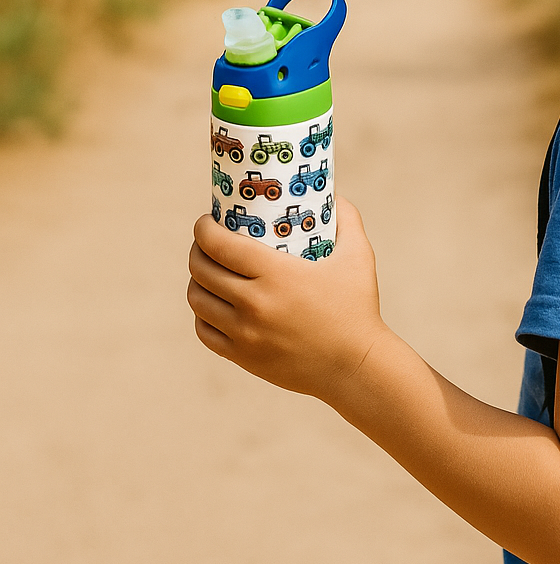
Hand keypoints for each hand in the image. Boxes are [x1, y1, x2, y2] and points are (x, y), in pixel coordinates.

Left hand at [187, 198, 386, 399]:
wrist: (355, 366)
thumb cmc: (357, 307)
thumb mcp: (359, 257)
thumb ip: (348, 220)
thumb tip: (335, 196)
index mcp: (276, 274)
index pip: (219, 244)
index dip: (204, 229)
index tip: (207, 221)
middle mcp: (254, 303)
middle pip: (201, 269)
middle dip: (198, 250)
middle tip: (207, 243)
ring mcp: (245, 333)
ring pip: (198, 300)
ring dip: (196, 281)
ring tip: (207, 272)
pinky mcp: (243, 357)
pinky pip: (205, 331)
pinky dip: (202, 314)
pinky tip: (212, 305)